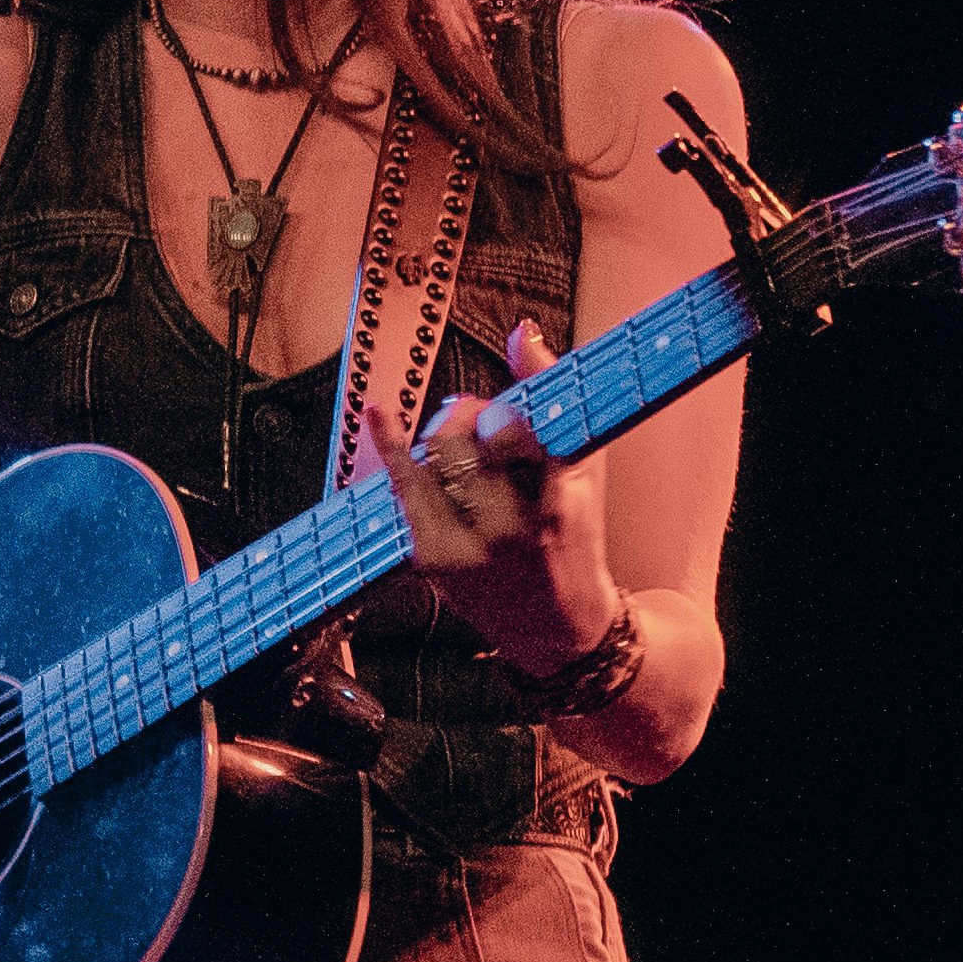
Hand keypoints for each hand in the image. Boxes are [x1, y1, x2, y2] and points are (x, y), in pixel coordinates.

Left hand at [364, 318, 621, 678]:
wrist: (559, 630)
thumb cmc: (575, 539)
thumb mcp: (582, 472)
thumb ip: (551, 399)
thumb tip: (523, 332)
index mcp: (553, 504)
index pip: (513, 431)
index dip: (502, 414)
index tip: (504, 411)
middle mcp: (506, 530)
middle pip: (458, 439)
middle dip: (462, 414)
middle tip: (473, 417)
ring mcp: (462, 548)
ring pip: (429, 460)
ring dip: (441, 438)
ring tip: (459, 446)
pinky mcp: (430, 561)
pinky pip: (402, 492)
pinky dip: (394, 449)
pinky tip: (380, 413)